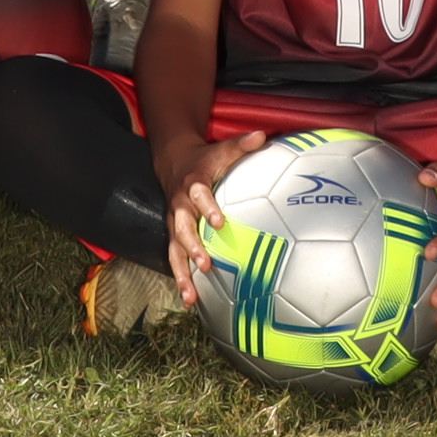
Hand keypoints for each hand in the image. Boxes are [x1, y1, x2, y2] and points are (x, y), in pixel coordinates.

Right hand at [162, 129, 272, 307]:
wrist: (174, 164)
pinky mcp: (173, 237)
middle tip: (206, 264)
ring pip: (174, 251)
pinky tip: (189, 301)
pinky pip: (175, 260)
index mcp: (193, 187)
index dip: (207, 208)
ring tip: (190, 296)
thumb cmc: (206, 161)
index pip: (198, 196)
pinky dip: (181, 280)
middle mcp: (180, 208)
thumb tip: (263, 135)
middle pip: (182, 229)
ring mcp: (174, 225)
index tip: (219, 222)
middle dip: (193, 247)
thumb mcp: (222, 150)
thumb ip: (242, 145)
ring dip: (182, 273)